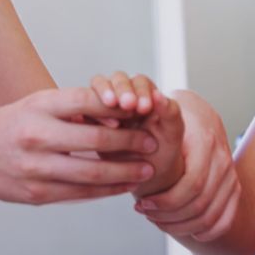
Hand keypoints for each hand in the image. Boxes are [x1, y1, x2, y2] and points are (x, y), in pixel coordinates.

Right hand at [0, 87, 158, 204]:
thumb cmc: (11, 126)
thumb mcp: (36, 104)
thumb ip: (73, 108)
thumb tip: (117, 114)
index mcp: (38, 107)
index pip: (86, 101)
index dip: (117, 107)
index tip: (139, 111)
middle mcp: (36, 135)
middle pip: (94, 139)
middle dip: (129, 142)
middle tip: (151, 142)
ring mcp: (36, 167)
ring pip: (92, 172)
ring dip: (125, 171)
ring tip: (146, 168)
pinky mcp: (38, 193)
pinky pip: (80, 193)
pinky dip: (107, 189)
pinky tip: (123, 185)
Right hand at [89, 73, 184, 196]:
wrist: (146, 174)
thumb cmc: (163, 151)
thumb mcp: (172, 134)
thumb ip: (171, 114)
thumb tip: (160, 95)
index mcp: (143, 93)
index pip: (137, 80)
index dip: (138, 90)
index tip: (144, 108)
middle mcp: (121, 96)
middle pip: (114, 80)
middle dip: (121, 91)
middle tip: (127, 106)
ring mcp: (103, 108)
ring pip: (95, 93)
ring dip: (102, 102)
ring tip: (114, 123)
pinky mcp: (88, 122)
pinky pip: (82, 113)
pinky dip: (89, 118)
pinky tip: (97, 131)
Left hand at [135, 90, 240, 241]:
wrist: (200, 114)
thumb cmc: (175, 116)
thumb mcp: (164, 112)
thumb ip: (157, 114)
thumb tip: (150, 101)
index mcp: (205, 143)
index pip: (192, 184)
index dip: (165, 201)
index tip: (141, 203)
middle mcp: (223, 160)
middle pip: (201, 204)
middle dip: (169, 216)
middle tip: (145, 213)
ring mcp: (231, 175)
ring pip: (212, 215)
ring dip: (183, 226)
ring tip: (159, 222)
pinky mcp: (234, 186)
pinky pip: (227, 218)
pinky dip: (210, 231)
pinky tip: (191, 234)